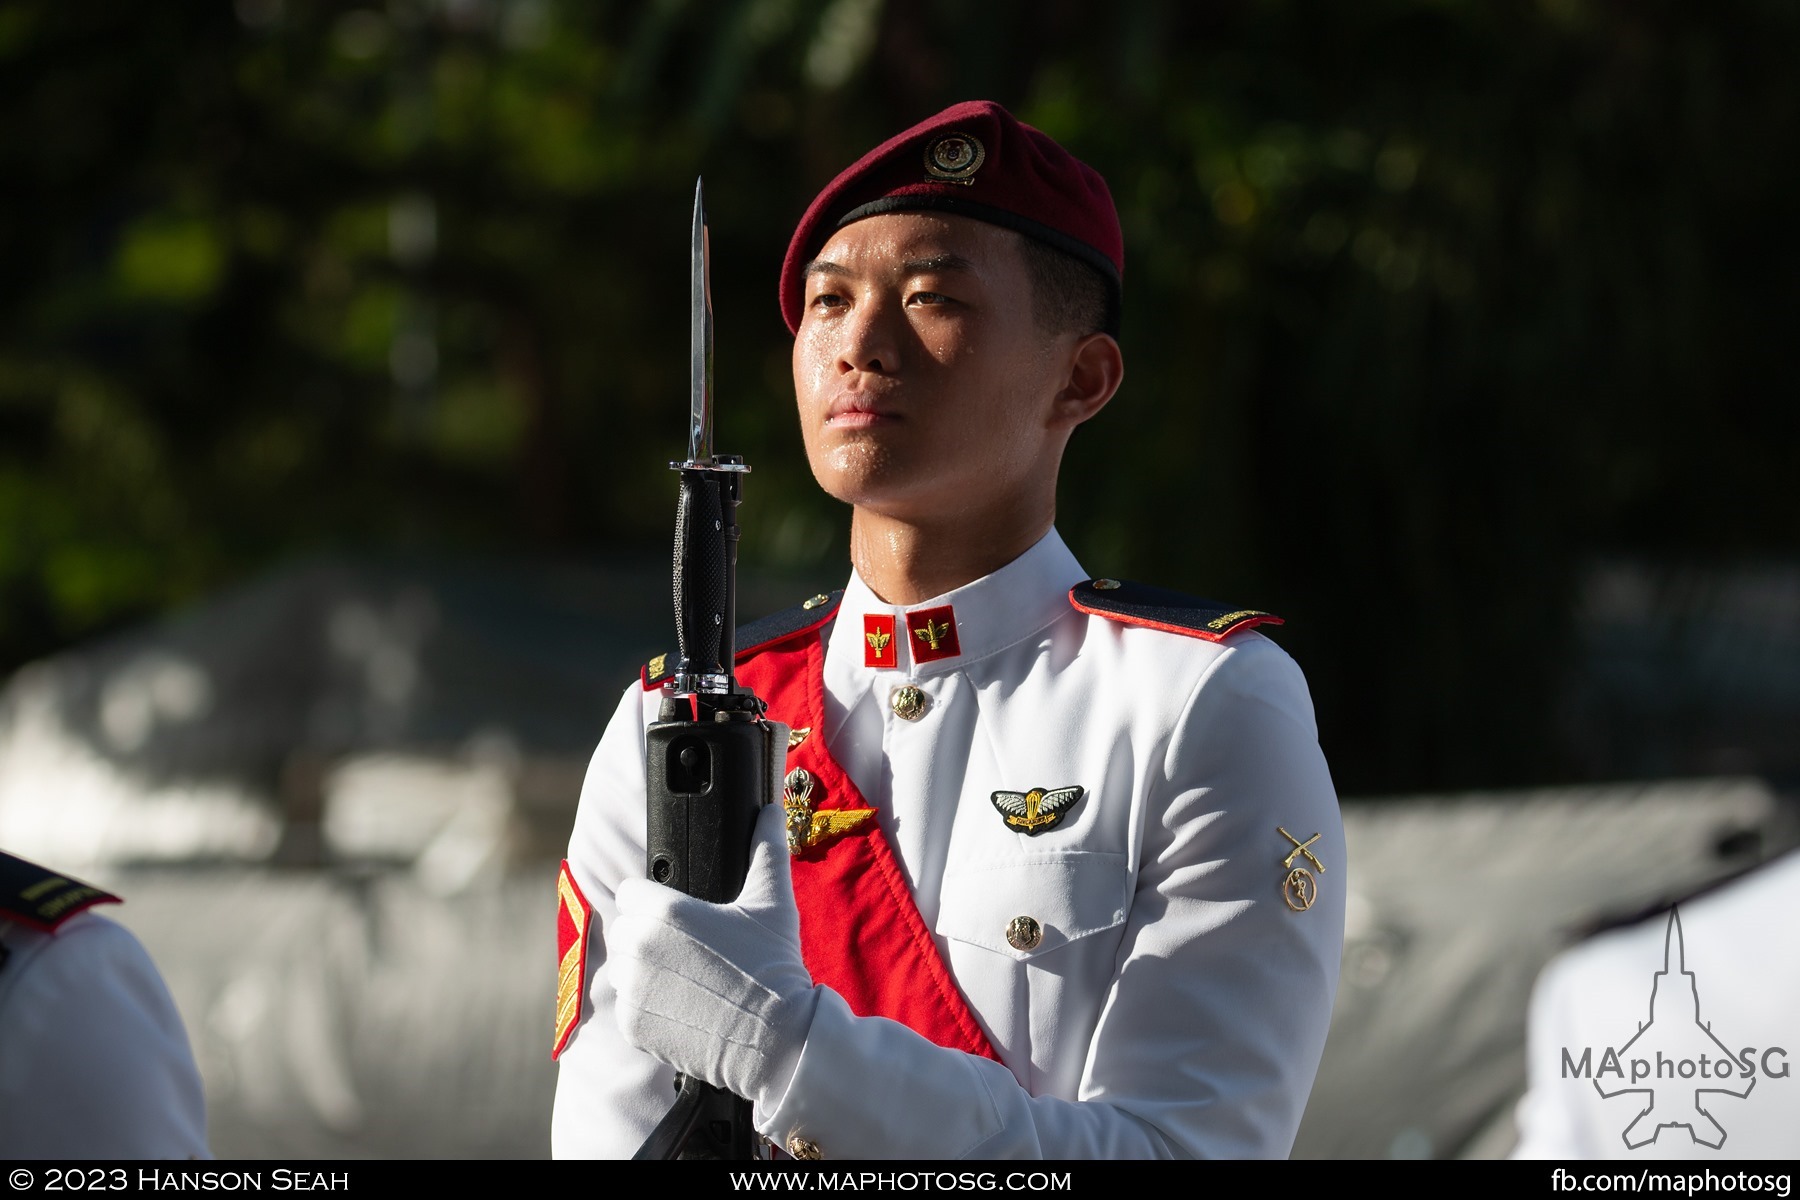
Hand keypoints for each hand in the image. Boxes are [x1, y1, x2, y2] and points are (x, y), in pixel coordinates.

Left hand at [610, 800, 818, 1104]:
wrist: (777, 1038)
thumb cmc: (774, 966)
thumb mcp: (773, 901)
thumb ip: (766, 848)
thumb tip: (770, 811)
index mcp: (665, 911)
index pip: (629, 891)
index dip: (652, 900)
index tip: (676, 915)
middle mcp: (640, 947)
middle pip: (624, 928)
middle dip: (647, 934)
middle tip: (687, 948)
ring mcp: (633, 989)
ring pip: (621, 967)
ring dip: (642, 970)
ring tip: (685, 978)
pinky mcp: (632, 1025)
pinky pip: (626, 1005)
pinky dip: (647, 1007)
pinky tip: (682, 1005)